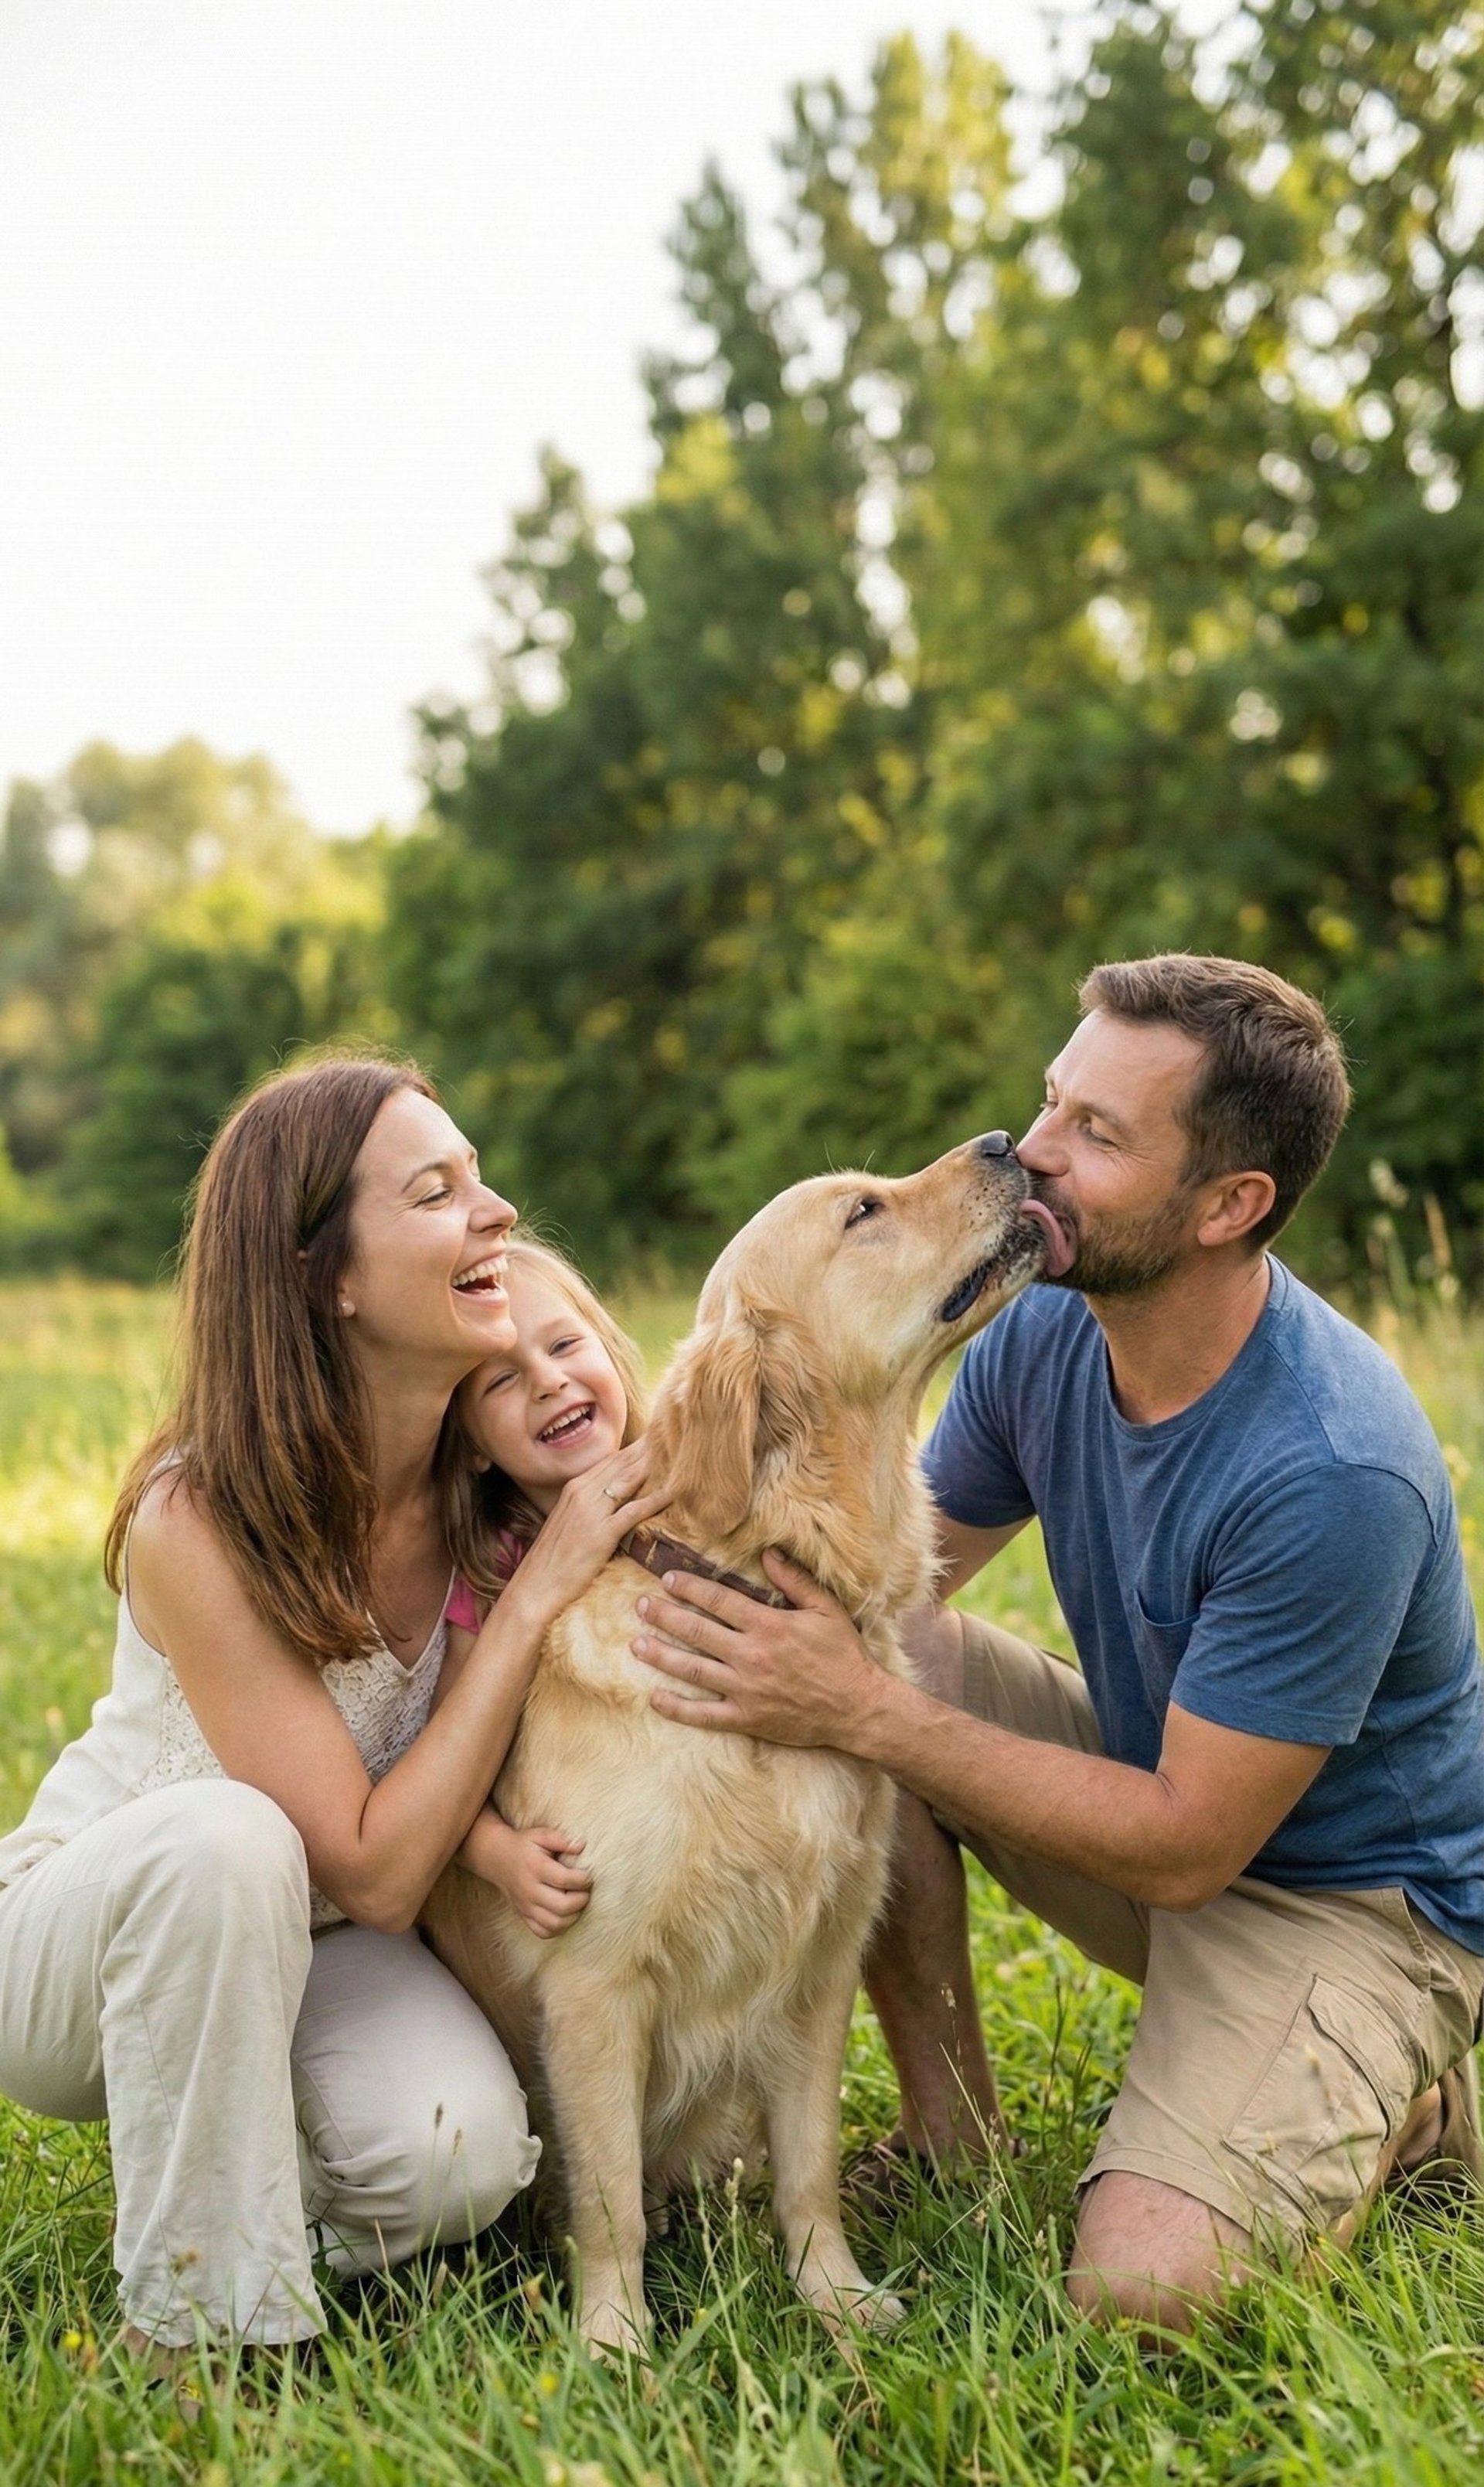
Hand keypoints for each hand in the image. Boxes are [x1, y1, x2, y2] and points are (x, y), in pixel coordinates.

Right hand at [498, 1825, 592, 1938]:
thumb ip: (561, 1839)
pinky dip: (558, 1928)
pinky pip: (543, 1932)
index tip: (588, 1875)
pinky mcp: (523, 1916)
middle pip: (562, 1906)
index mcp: (536, 1868)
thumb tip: (581, 1846)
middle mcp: (529, 1890)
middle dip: (581, 1900)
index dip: (583, 1880)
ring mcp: (525, 1906)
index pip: (565, 1880)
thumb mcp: (540, 1834)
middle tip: (585, 1890)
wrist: (496, 1858)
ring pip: (554, 1923)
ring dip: (573, 1916)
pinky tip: (564, 1915)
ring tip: (576, 1902)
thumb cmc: (524, 1845)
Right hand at [513, 1437, 670, 1624]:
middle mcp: (582, 1492)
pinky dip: (653, 1500)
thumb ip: (589, 1506)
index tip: (657, 1437)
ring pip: (628, 1480)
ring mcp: (591, 1512)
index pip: (611, 1460)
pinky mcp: (600, 1534)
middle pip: (622, 1463)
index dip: (635, 1448)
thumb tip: (613, 1499)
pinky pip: (632, 1512)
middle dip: (648, 1449)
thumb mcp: (569, 1522)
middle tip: (673, 1435)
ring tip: (677, 1453)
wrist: (535, 1586)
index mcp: (574, 1488)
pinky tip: (671, 1493)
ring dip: (653, 1466)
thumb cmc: (553, 1559)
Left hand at [632, 1549, 879, 1748]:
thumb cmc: (844, 1655)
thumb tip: (768, 1553)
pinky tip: (656, 1699)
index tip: (667, 1579)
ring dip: (661, 1656)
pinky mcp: (746, 1718)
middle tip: (640, 1606)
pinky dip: (677, 1708)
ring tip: (637, 1644)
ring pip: (692, 1670)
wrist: (858, 1708)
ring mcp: (745, 1689)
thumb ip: (796, 1581)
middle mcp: (751, 1656)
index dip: (689, 1587)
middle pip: (696, 1631)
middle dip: (664, 1616)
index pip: (718, 1601)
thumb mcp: (827, 1610)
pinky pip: (704, 1715)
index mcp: (768, 1625)